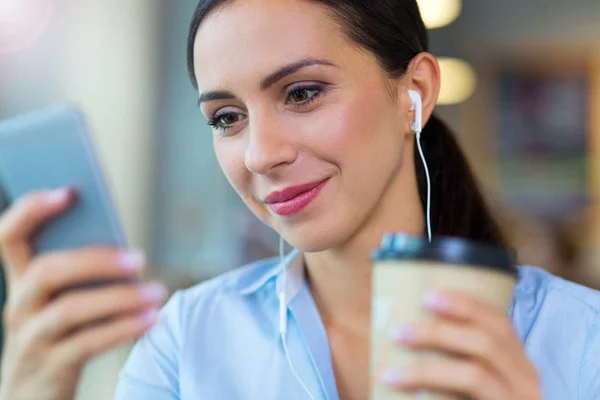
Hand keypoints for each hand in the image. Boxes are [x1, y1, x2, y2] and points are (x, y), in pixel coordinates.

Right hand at [0, 188, 167, 399]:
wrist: (33, 397)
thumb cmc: (61, 334)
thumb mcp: (62, 300)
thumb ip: (81, 273)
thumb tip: (124, 250)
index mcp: (21, 280)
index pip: (9, 235)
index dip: (32, 210)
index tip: (69, 191)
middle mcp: (18, 305)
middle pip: (48, 271)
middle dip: (96, 259)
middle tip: (140, 257)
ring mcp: (30, 338)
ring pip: (70, 310)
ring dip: (120, 297)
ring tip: (158, 290)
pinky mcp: (50, 368)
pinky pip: (88, 343)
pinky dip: (124, 327)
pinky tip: (153, 318)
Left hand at [381, 290, 541, 399]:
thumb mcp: (480, 385)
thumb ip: (457, 363)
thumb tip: (403, 335)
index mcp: (519, 366)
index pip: (499, 324)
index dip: (465, 305)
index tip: (428, 294)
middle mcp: (526, 383)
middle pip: (486, 343)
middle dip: (437, 332)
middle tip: (396, 332)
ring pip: (475, 375)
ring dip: (427, 370)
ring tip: (390, 374)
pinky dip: (433, 396)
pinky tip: (406, 397)